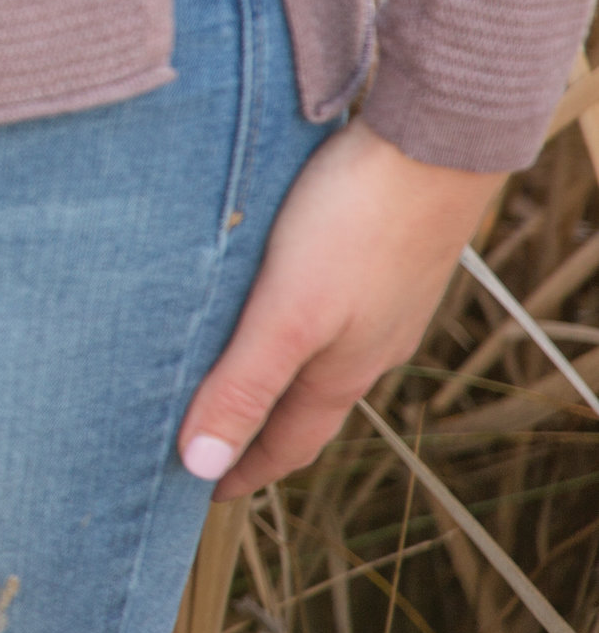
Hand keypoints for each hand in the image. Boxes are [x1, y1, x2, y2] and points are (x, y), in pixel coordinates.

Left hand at [177, 118, 504, 499]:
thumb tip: (201, 465)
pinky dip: (296, 323)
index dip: (244, 468)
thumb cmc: (354, 224)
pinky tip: (281, 298)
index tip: (204, 490)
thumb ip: (244, 384)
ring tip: (234, 372)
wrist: (432, 142)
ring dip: (278, 373)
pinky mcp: (381, 255)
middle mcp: (369, 345)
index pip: (287, 442)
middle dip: (258, 428)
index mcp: (343, 369)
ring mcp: (382, 301)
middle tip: (211, 440)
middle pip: (305, 404)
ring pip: (321, 355)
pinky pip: (333, 309)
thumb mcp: (286, 313)